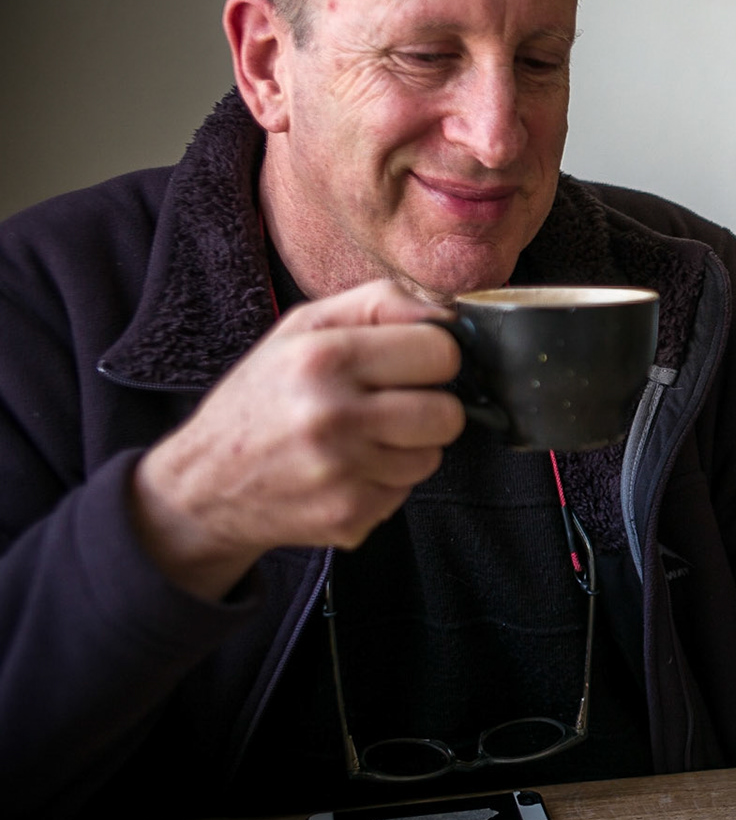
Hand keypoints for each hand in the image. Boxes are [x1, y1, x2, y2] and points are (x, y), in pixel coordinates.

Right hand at [131, 280, 464, 599]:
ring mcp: (341, 472)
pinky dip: (383, 482)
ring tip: (358, 439)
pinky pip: (405, 492)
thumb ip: (378, 304)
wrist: (203, 483)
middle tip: (390, 406)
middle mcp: (332, 415)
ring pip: (431, 457)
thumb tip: (448, 314)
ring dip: (406, 448)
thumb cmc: (261, 397)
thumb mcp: (302, 328)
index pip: (440, 353)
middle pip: (447, 414)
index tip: (410, 364)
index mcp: (323, 357)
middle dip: (429, 408)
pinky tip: (345, 471)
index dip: (433, 358)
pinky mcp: (349, 515)